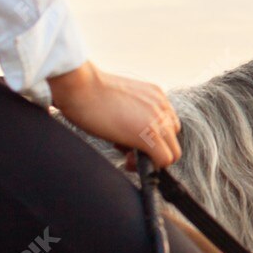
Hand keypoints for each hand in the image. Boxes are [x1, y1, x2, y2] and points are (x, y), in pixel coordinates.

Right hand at [50, 61, 181, 168]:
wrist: (79, 86)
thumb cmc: (88, 91)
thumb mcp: (120, 100)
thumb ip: (132, 114)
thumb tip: (130, 138)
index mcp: (156, 96)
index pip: (168, 125)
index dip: (153, 138)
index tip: (131, 140)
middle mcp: (162, 107)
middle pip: (172, 140)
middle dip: (153, 150)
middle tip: (127, 152)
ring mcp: (158, 120)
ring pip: (172, 153)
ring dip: (152, 159)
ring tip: (126, 155)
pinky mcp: (149, 134)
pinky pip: (164, 160)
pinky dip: (150, 167)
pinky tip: (128, 163)